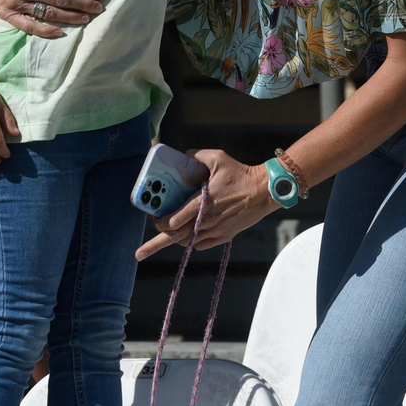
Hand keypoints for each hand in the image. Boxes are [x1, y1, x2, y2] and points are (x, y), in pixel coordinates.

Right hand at [0, 0, 105, 36]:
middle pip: (62, 0)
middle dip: (83, 4)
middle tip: (99, 8)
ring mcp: (16, 4)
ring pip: (49, 14)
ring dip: (70, 18)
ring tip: (86, 19)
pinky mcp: (7, 14)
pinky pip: (28, 26)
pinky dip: (45, 31)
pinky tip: (60, 32)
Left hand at [135, 150, 275, 258]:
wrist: (263, 191)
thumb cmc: (240, 173)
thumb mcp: (218, 157)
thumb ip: (196, 155)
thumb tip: (182, 155)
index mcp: (203, 203)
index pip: (175, 220)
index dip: (160, 223)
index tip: (154, 219)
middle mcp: (207, 220)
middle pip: (177, 237)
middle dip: (157, 242)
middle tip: (142, 250)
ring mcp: (216, 230)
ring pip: (187, 242)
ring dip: (175, 239)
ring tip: (164, 237)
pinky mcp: (224, 236)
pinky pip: (200, 245)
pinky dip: (190, 242)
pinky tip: (186, 235)